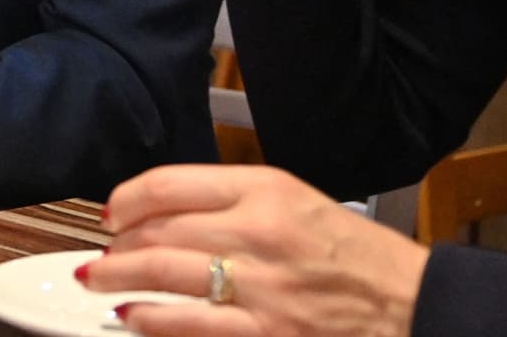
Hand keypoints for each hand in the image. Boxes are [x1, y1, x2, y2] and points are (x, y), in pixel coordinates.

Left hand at [83, 164, 428, 336]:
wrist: (410, 305)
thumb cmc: (356, 257)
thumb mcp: (297, 201)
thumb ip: (234, 200)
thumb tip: (165, 211)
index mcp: (267, 190)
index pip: (169, 184)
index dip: (127, 199)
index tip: (112, 211)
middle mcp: (259, 233)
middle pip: (157, 231)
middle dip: (114, 245)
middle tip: (97, 254)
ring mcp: (260, 289)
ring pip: (162, 276)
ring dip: (118, 279)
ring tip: (98, 281)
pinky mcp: (264, 335)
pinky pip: (188, 326)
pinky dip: (151, 319)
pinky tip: (135, 316)